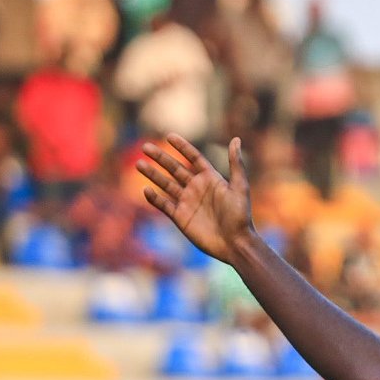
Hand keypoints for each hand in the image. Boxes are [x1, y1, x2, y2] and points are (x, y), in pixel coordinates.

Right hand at [138, 134, 252, 263]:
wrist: (235, 243)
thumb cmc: (240, 216)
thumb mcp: (240, 188)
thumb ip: (236, 164)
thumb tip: (236, 139)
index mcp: (210, 179)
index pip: (193, 158)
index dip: (182, 147)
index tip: (169, 136)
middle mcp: (197, 188)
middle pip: (174, 169)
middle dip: (160, 158)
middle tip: (145, 147)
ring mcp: (187, 202)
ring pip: (166, 185)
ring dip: (152, 174)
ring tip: (139, 164)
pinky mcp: (181, 218)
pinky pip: (164, 205)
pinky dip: (155, 198)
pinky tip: (146, 190)